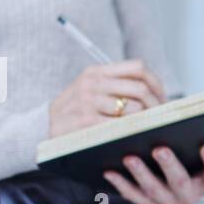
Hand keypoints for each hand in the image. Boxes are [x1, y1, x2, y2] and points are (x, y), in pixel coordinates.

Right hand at [48, 60, 167, 137]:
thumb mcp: (88, 88)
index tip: (161, 97)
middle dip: (156, 104)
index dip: (155, 82)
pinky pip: (120, 125)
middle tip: (160, 117)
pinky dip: (131, 130)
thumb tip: (152, 91)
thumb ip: (114, 84)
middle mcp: (93, 83)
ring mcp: (89, 102)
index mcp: (97, 71)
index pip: (137, 67)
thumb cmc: (73, 111)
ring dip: (144, 120)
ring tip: (147, 127)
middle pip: (139, 88)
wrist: (42, 126)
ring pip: (133, 108)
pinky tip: (133, 135)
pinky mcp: (86, 121)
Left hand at [102, 143, 203, 203]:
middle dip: (170, 165)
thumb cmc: (200, 166)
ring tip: (129, 156)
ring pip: (153, 190)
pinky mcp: (147, 203)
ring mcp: (167, 202)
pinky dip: (120, 184)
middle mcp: (189, 196)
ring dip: (140, 174)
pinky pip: (133, 195)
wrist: (187, 193)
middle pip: (180, 182)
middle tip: (160, 148)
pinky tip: (109, 170)